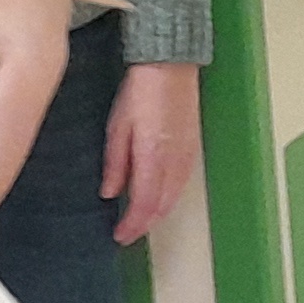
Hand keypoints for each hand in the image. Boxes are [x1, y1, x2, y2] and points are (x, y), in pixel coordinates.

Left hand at [104, 62, 198, 242]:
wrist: (170, 66)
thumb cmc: (140, 91)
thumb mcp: (118, 126)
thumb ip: (115, 163)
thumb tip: (110, 193)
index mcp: (153, 156)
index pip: (144, 203)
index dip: (132, 225)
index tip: (119, 236)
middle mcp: (174, 161)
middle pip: (161, 206)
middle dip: (144, 225)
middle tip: (126, 234)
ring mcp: (187, 156)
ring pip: (173, 198)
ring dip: (157, 214)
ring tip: (139, 222)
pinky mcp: (193, 149)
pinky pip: (181, 184)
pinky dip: (168, 199)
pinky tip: (158, 200)